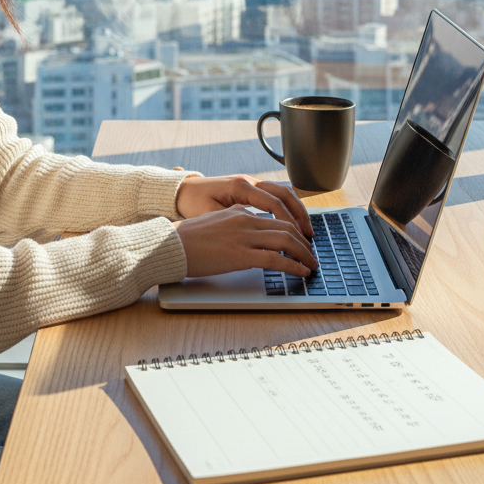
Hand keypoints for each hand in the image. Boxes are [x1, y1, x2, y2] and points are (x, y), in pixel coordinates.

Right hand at [173, 175, 316, 278]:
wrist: (172, 246)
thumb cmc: (189, 238)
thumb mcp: (215, 220)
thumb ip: (234, 219)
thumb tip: (248, 223)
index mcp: (239, 211)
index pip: (276, 217)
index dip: (294, 229)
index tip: (301, 240)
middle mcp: (245, 220)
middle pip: (287, 227)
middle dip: (304, 242)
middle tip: (311, 254)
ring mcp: (244, 237)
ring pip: (286, 241)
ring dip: (304, 254)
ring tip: (311, 264)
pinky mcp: (242, 255)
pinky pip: (276, 259)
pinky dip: (294, 266)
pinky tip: (301, 272)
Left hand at [176, 174, 312, 236]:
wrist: (181, 191)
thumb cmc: (192, 203)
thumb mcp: (210, 216)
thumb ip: (234, 223)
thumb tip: (255, 236)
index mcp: (240, 186)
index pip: (274, 204)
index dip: (289, 222)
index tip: (299, 239)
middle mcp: (248, 181)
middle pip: (284, 194)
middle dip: (300, 215)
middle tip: (310, 236)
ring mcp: (250, 183)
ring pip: (283, 192)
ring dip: (296, 210)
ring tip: (306, 230)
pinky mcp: (250, 188)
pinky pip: (275, 195)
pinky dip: (287, 207)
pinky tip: (292, 222)